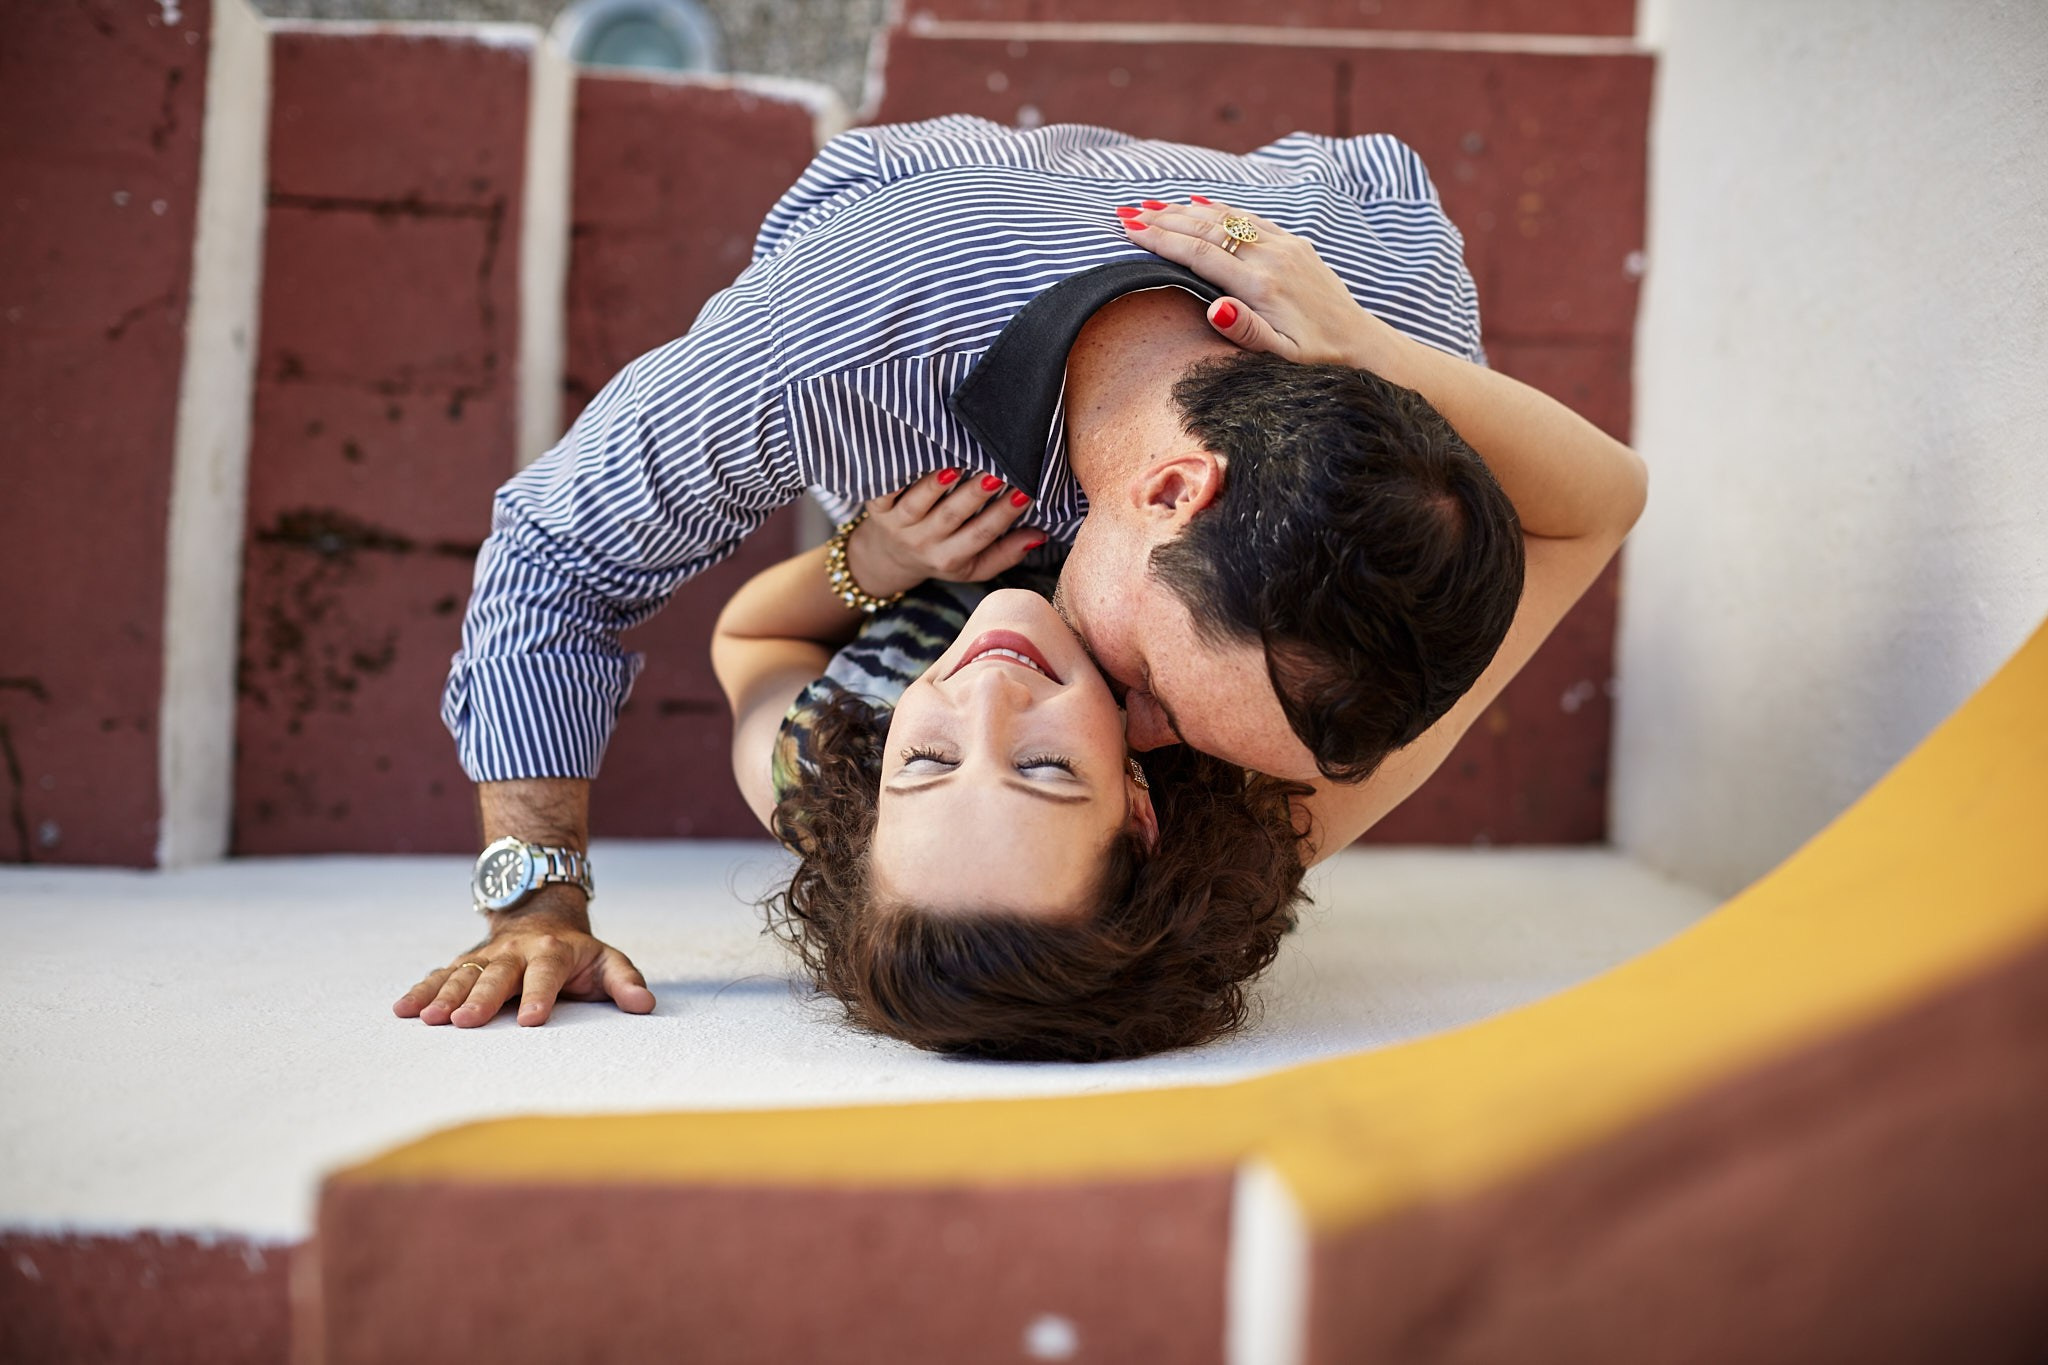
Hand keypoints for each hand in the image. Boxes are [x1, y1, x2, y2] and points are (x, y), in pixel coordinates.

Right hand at [392, 892, 654, 1027]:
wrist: (540, 915)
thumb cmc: (579, 954)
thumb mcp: (608, 961)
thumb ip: (625, 982)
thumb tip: (644, 1005)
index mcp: (553, 952)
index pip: (547, 974)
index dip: (540, 996)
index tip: (531, 1022)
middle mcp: (516, 951)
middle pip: (498, 975)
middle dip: (481, 997)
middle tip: (465, 1022)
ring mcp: (487, 955)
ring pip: (464, 974)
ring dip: (445, 995)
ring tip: (429, 1019)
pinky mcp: (466, 962)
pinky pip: (441, 975)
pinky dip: (421, 990)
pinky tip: (403, 1009)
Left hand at [844, 467, 1043, 597]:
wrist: (887, 558)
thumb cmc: (941, 554)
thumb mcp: (973, 567)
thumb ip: (1006, 553)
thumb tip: (1040, 535)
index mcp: (951, 558)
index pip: (981, 534)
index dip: (1003, 515)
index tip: (1024, 492)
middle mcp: (923, 543)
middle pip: (951, 518)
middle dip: (974, 496)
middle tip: (996, 473)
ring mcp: (897, 525)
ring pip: (917, 505)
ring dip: (936, 486)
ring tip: (956, 466)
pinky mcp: (875, 508)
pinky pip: (882, 493)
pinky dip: (894, 478)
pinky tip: (911, 459)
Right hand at [1117, 197, 1403, 370]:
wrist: (1361, 344)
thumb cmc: (1318, 357)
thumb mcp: (1282, 357)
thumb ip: (1247, 331)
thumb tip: (1215, 308)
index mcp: (1262, 286)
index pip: (1200, 255)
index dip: (1162, 241)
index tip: (1131, 231)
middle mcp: (1272, 258)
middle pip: (1208, 230)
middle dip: (1165, 221)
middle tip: (1128, 213)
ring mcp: (1285, 247)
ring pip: (1227, 219)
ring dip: (1186, 210)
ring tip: (1153, 206)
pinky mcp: (1295, 245)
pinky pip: (1251, 218)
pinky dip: (1221, 209)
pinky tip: (1200, 204)